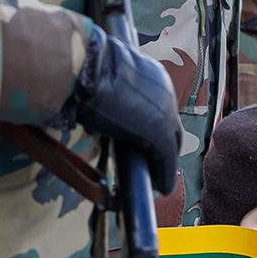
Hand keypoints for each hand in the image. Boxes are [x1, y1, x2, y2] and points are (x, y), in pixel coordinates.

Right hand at [73, 25, 182, 196]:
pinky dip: (165, 175)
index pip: (161, 109)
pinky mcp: (160, 132)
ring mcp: (166, 111)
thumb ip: (108, 99)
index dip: (156, 130)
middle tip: (155, 167)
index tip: (146, 145)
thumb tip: (94, 118)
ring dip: (165, 165)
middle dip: (165, 148)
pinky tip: (162, 188)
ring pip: (171, 144)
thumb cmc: (84, 73)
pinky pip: (167, 158)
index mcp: (153, 76)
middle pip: (172, 127)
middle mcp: (165, 91)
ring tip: (159, 181)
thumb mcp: (103, 83)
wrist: (86, 69)